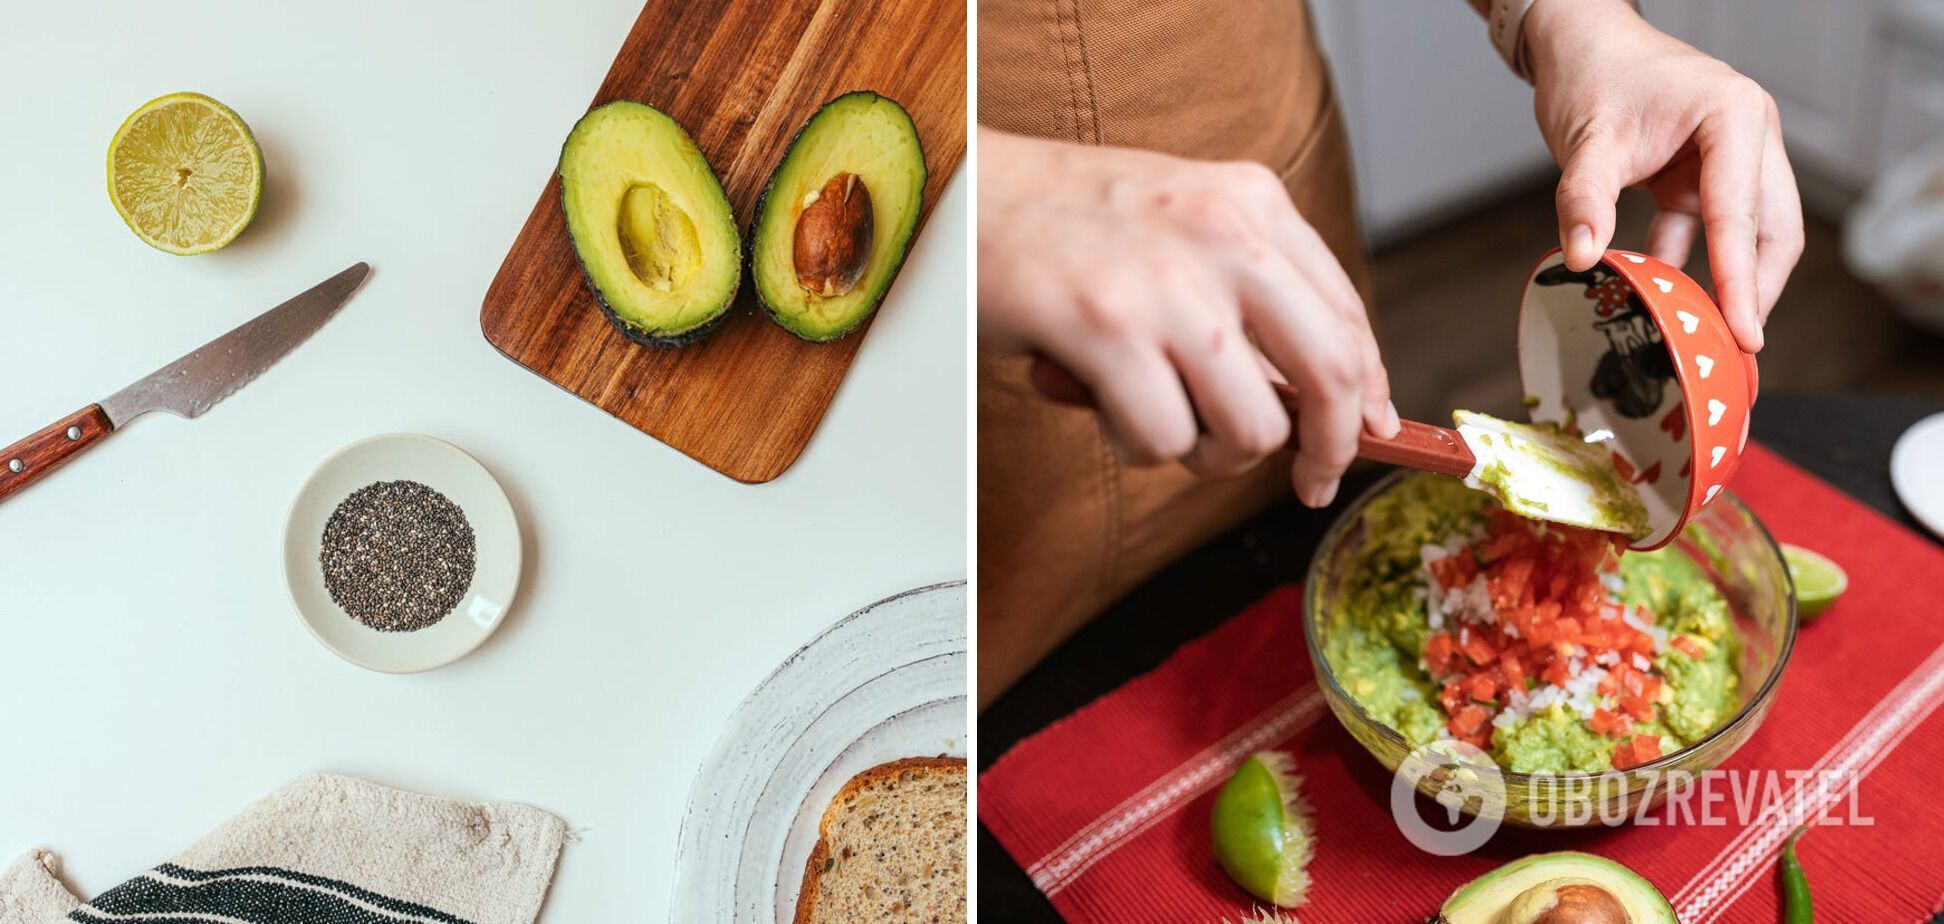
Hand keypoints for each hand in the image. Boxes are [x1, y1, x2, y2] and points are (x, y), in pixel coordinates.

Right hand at [978, 128, 1398, 506]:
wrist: (959, 191)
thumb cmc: (1060, 219)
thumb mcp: (1178, 220)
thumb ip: (1245, 290)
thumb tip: (1311, 402)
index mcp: (1250, 201)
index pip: (1347, 314)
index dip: (1366, 393)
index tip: (1364, 435)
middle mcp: (1224, 234)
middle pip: (1331, 374)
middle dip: (1326, 449)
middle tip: (1307, 483)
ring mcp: (1168, 283)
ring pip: (1249, 428)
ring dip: (1204, 451)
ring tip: (1149, 413)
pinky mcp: (1107, 328)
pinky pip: (1164, 440)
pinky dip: (1134, 445)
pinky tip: (1097, 402)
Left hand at [1524, 0, 1802, 351]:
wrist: (1579, 43)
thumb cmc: (1594, 72)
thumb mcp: (1586, 139)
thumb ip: (1584, 199)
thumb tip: (1583, 258)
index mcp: (1734, 115)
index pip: (1741, 211)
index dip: (1741, 278)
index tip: (1745, 329)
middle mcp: (1747, 135)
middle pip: (1770, 228)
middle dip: (1755, 288)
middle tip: (1736, 346)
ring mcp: (1728, 157)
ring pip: (1745, 233)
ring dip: (1725, 281)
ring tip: (1703, 332)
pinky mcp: (1700, 176)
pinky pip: (1705, 231)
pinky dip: (1686, 262)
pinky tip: (1660, 294)